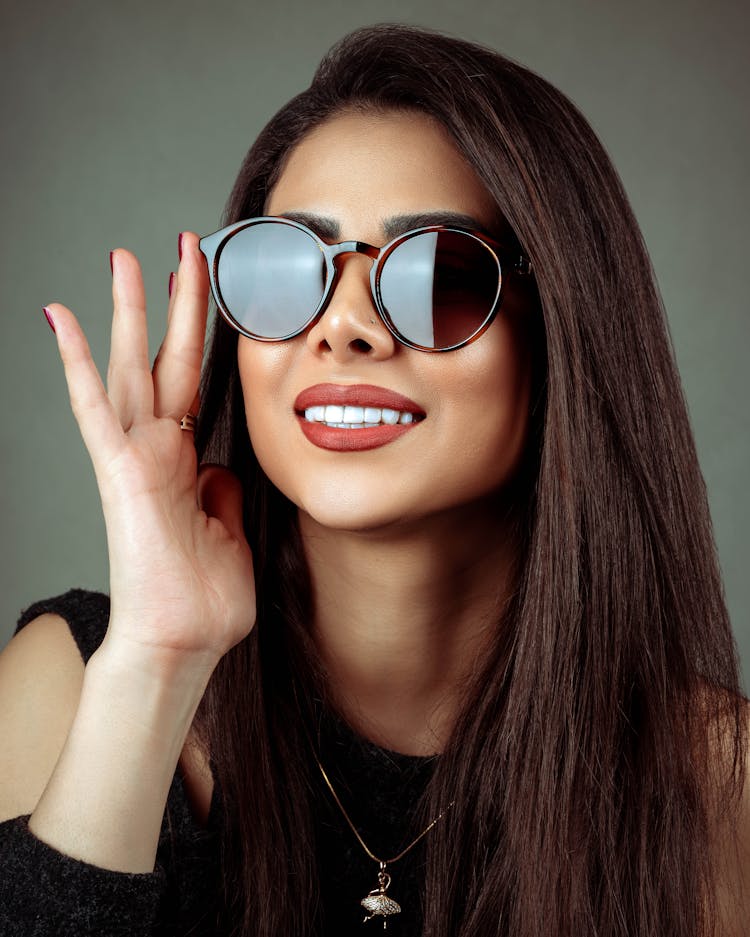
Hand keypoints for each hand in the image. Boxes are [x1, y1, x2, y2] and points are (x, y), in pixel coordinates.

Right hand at [44, 234, 255, 669]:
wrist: (183, 642)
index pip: (194, 384)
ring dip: (128, 312)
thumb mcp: (230, 533)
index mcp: (188, 463)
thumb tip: (223, 468)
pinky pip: (93, 409)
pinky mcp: (118, 472)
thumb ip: (224, 493)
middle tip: (180, 247)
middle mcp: (159, 450)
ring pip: (131, 368)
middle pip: (167, 360)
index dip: (201, 338)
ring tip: (124, 258)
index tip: (208, 295)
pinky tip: (61, 319)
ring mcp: (135, 457)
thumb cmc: (205, 599)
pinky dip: (77, 364)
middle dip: (174, 303)